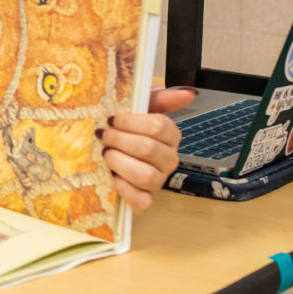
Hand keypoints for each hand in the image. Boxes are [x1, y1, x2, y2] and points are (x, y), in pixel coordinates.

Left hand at [98, 87, 196, 211]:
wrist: (109, 149)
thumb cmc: (126, 127)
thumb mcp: (141, 107)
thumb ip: (162, 98)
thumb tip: (188, 93)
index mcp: (170, 135)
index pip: (159, 126)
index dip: (131, 122)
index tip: (112, 119)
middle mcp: (168, 159)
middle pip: (148, 149)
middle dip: (119, 140)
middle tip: (103, 135)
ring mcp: (159, 180)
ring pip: (145, 176)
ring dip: (119, 162)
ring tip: (106, 154)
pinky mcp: (145, 199)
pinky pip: (141, 201)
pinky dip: (125, 190)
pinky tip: (113, 177)